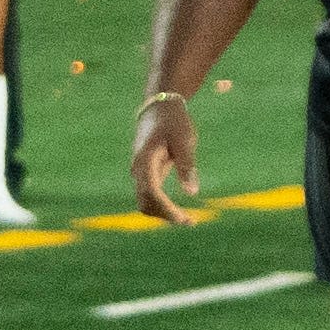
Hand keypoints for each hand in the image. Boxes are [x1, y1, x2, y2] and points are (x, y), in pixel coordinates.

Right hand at [127, 89, 203, 222]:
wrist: (159, 107)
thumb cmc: (174, 122)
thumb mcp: (185, 141)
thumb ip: (187, 167)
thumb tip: (192, 193)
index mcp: (145, 160)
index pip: (151, 192)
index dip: (166, 209)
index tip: (184, 219)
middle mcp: (137, 169)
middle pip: (145, 202)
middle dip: (165, 215)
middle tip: (190, 222)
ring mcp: (139, 172)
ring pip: (145, 202)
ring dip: (163, 213)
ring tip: (187, 219)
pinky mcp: (145, 173)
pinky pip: (149, 196)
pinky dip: (162, 206)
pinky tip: (178, 210)